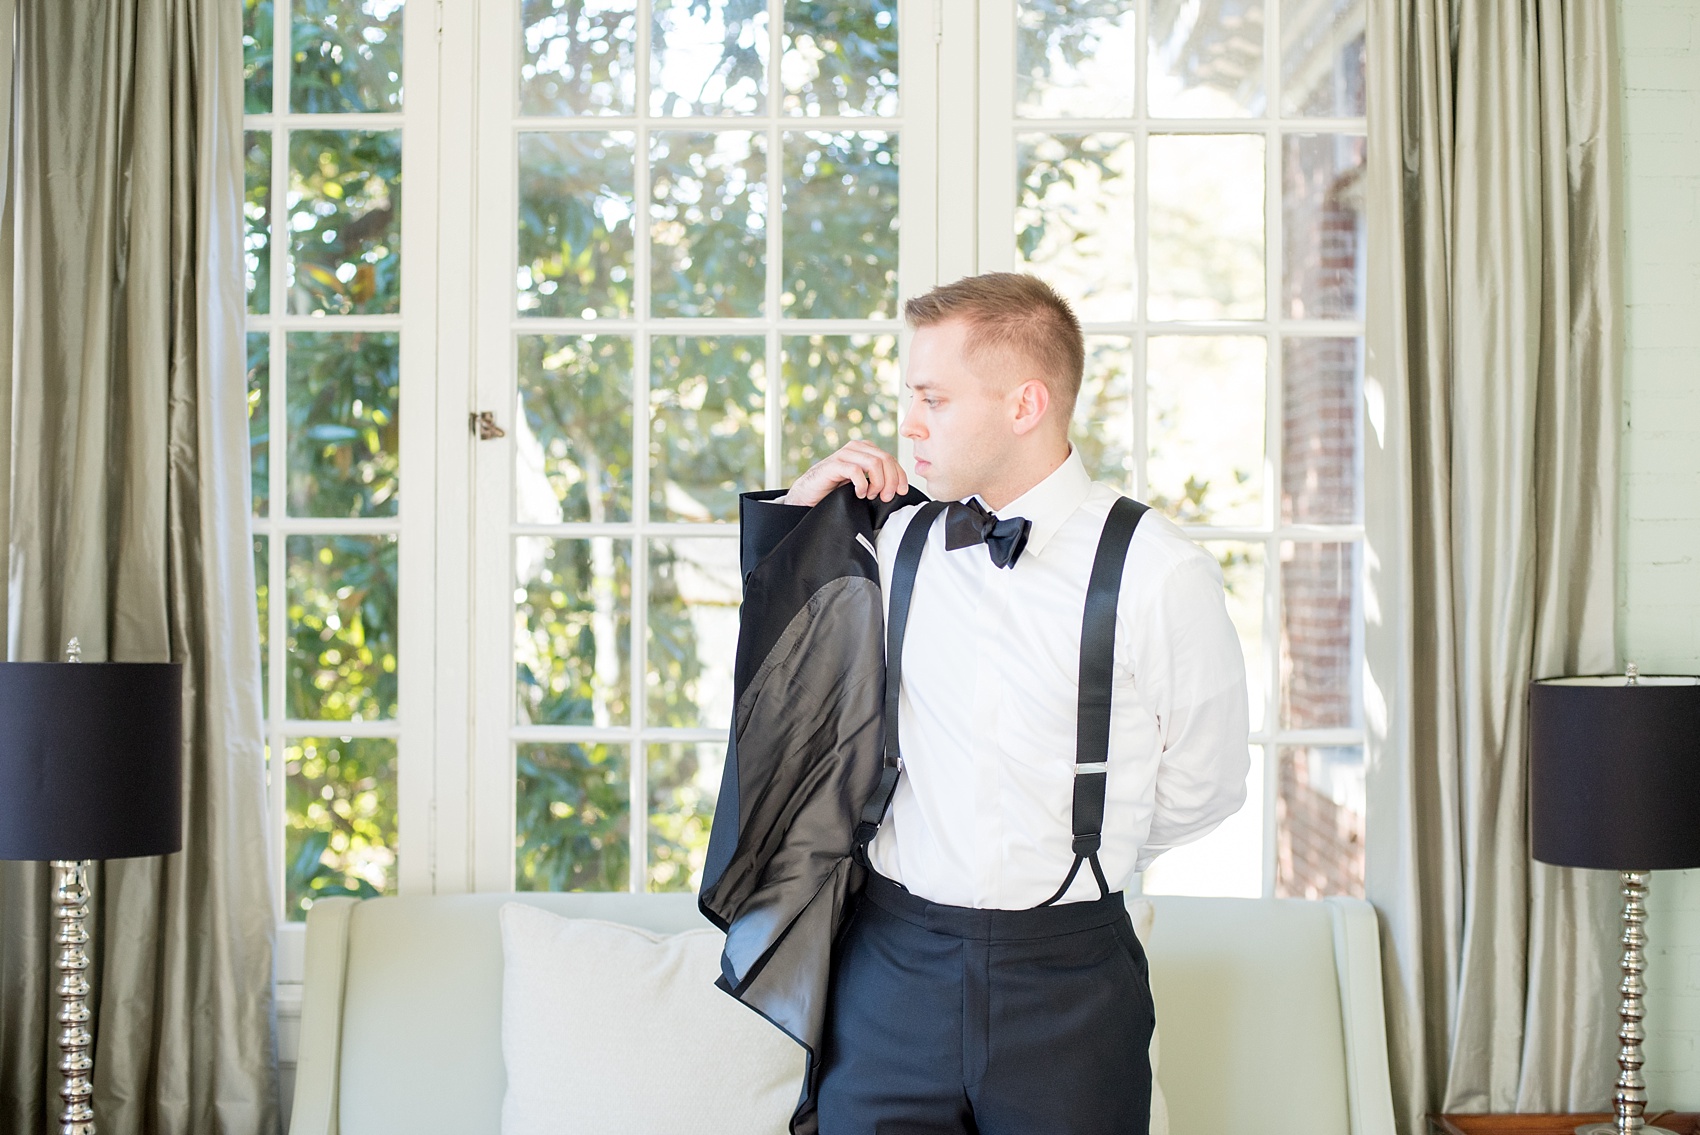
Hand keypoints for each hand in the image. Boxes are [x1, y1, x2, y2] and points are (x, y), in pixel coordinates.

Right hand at [782, 440, 909, 506]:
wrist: (809, 494)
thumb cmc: (835, 490)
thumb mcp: (862, 482)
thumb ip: (878, 478)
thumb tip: (900, 487)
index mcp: (865, 450)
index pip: (891, 458)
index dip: (900, 476)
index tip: (901, 492)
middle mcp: (856, 448)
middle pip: (885, 459)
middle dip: (891, 481)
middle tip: (885, 497)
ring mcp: (844, 455)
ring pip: (874, 463)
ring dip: (878, 483)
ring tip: (871, 495)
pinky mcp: (833, 465)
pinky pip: (856, 471)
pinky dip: (862, 485)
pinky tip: (859, 494)